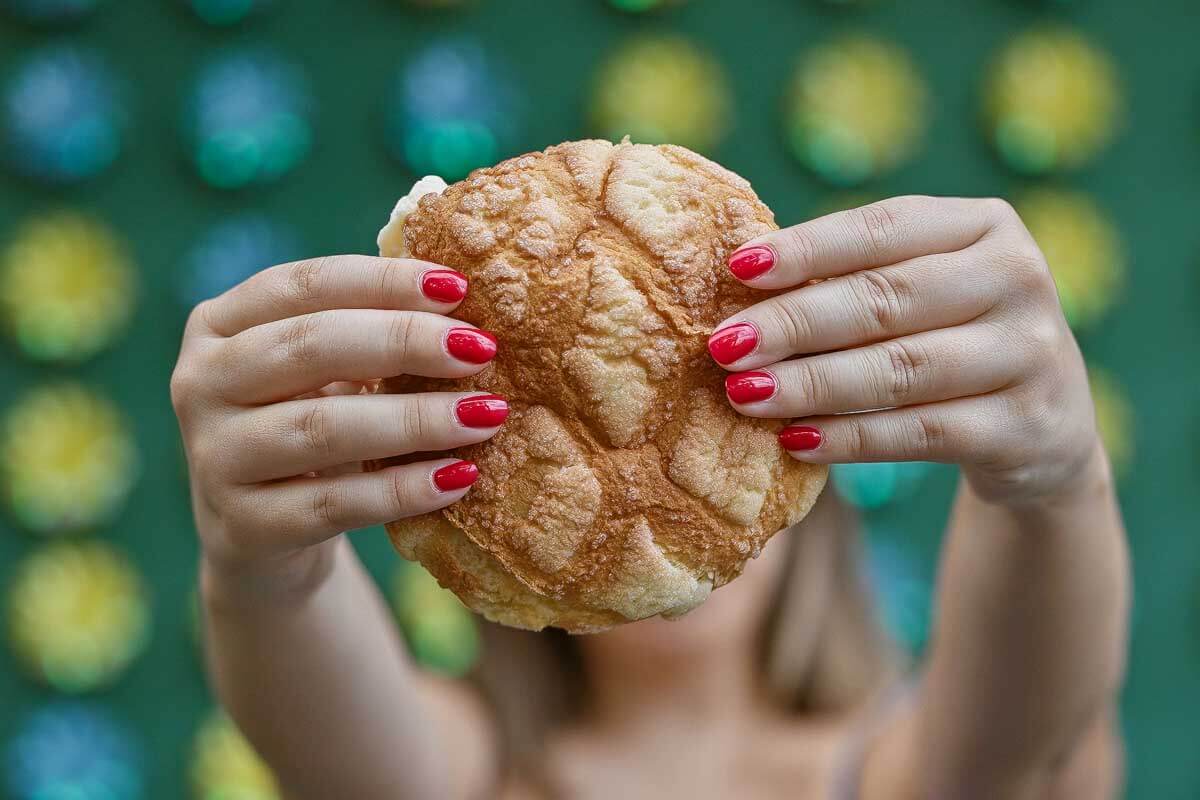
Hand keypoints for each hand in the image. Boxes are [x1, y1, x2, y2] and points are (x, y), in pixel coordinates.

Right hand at [171, 255, 506, 588]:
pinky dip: (402, 489)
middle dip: (404, 342)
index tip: (459, 288)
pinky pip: (335, 504)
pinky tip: (459, 477)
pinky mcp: (245, 527)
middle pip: (309, 347)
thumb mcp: (323, 372)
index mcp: (218, 324)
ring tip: (486, 415)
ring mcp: (214, 458)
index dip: (383, 282)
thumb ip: (368, 328)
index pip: (303, 285)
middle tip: (480, 350)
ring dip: (415, 420)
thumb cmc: (308, 427)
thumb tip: (464, 295)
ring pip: (321, 428)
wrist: (260, 538)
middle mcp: (199, 383)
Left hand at [710, 196, 1102, 506]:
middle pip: (888, 298)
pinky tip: (794, 440)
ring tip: (744, 394)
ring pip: (902, 368)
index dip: (809, 248)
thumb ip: (854, 279)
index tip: (738, 268)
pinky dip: (851, 438)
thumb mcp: (924, 293)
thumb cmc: (950, 338)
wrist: (1046, 428)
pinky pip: (922, 432)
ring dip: (812, 383)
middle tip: (724, 345)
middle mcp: (1019, 278)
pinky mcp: (1027, 427)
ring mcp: (1032, 354)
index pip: (885, 227)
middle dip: (795, 323)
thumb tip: (740, 285)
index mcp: (986, 226)